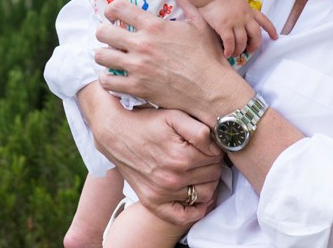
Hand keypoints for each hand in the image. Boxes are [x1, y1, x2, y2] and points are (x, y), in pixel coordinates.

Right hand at [80, 84, 222, 225]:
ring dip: (207, 182)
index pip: (217, 157)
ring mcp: (162, 193)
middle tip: (203, 155)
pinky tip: (196, 197)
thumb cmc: (147, 122)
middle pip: (213, 175)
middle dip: (212, 163)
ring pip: (205, 194)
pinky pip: (183, 216)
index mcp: (181, 156)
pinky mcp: (153, 201)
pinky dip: (195, 209)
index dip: (215, 148)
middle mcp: (172, 178)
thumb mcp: (174, 115)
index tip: (208, 143)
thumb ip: (199, 129)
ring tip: (200, 170)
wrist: (115, 133)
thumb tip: (216, 145)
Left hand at [96, 0, 250, 118]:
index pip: (118, 8)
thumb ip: (184, 0)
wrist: (212, 88)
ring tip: (111, 58)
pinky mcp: (138, 88)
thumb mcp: (199, 22)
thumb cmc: (208, 55)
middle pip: (103, 32)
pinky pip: (108, 82)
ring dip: (104, 56)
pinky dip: (108, 79)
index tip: (112, 15)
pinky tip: (115, 77)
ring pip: (101, 57)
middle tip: (110, 38)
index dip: (111, 10)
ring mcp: (138, 67)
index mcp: (154, 26)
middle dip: (104, 33)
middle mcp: (142, 44)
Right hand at [197, 0, 278, 58]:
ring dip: (239, 50)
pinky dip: (229, 50)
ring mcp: (235, 22)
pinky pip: (230, 43)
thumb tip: (244, 25)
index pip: (264, 21)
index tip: (275, 37)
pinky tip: (226, 53)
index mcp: (249, 10)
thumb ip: (243, 13)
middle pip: (256, 35)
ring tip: (234, 53)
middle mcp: (245, 17)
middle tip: (249, 51)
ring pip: (242, 41)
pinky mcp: (224, 26)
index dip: (271, 30)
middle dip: (254, 45)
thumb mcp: (238, 3)